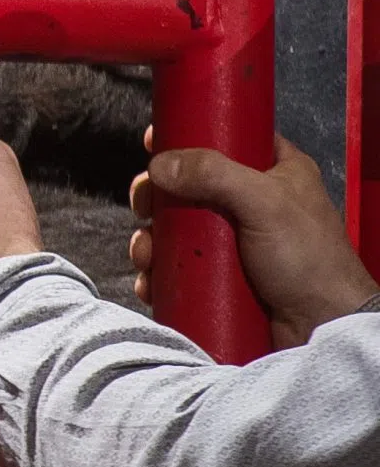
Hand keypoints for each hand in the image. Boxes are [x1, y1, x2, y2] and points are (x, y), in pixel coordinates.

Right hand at [133, 136, 377, 348]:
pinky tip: (151, 281)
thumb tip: (159, 165)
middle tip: (144, 207)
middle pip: (189, 187)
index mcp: (275, 172)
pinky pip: (178, 268)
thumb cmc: (309, 259)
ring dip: (151, 241)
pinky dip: (159, 273)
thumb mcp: (265, 202)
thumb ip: (214, 174)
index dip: (190, 138)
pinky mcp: (222, 277)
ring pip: (177, 230)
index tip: (154, 142)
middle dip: (157, 198)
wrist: (322, 328)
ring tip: (147, 257)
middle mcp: (252, 204)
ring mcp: (235, 243)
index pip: (228, 139)